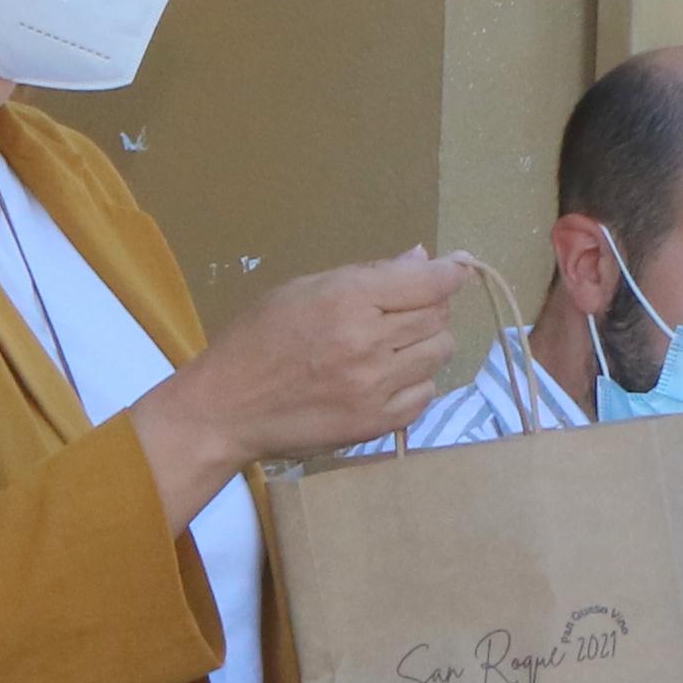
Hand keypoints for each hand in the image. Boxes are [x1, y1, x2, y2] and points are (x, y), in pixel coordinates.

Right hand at [140, 253, 481, 502]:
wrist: (227, 408)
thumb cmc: (258, 339)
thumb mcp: (304, 289)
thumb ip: (368, 275)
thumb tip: (422, 258)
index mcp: (346, 299)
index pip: (428, 282)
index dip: (449, 273)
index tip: (455, 270)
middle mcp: (367, 342)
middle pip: (439, 317)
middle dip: (430, 307)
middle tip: (402, 311)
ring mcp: (375, 387)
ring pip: (439, 354)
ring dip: (425, 345)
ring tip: (392, 346)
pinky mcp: (377, 423)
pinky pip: (425, 395)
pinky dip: (414, 382)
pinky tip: (385, 378)